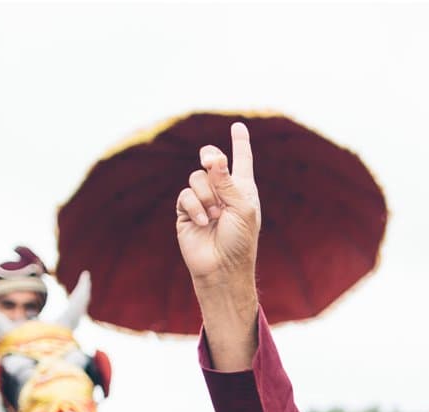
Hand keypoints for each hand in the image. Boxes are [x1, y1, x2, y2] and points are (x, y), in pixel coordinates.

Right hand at [176, 122, 260, 309]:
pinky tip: (203, 222)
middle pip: (212, 160)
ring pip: (197, 178)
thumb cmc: (239, 241)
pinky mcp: (186, 211)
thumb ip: (228, 182)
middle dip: (211, 157)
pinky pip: (185, 195)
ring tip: (215, 216)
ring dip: (207, 195)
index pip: (241, 161)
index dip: (240, 143)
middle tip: (211, 162)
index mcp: (243, 190)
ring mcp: (203, 201)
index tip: (238, 126)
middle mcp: (223, 192)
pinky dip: (195, 206)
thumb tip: (214, 158)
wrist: (221, 268)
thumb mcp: (241, 208)